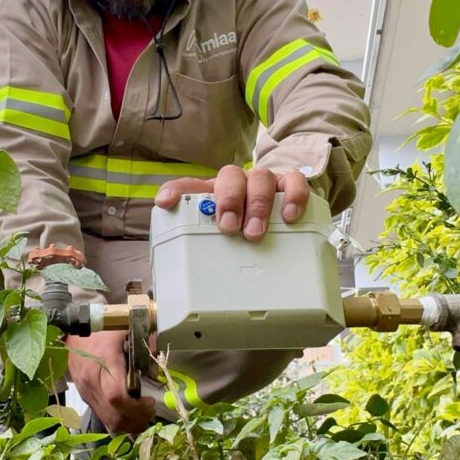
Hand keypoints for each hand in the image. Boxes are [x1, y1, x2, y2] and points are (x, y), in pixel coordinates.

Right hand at [66, 330, 155, 434]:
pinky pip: (104, 417)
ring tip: (142, 412)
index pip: (117, 396)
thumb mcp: (125, 329)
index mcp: (104, 362)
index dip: (137, 406)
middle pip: (115, 415)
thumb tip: (157, 370)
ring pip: (110, 422)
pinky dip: (120, 420)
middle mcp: (92, 382)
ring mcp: (87, 393)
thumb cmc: (100, 329)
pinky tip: (130, 413)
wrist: (71, 333)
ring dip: (130, 423)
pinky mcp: (85, 398)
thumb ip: (145, 346)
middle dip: (137, 418)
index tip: (150, 401)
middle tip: (150, 409)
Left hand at [154, 165, 309, 240]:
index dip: (175, 191)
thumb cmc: (244, 227)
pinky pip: (294, 182)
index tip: (166, 203)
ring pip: (260, 177)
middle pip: (229, 177)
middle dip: (229, 201)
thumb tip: (180, 282)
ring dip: (257, 204)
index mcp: (213, 193)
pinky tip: (289, 216)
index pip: (189, 185)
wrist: (280, 211)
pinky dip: (292, 197)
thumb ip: (203, 250)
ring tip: (255, 232)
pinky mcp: (290, 185)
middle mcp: (238, 183)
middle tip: (229, 227)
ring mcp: (264, 182)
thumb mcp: (220, 239)